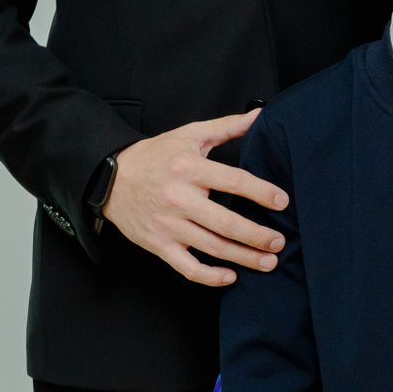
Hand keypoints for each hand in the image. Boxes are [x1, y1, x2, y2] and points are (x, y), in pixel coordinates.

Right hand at [101, 112, 287, 286]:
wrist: (110, 178)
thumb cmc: (156, 156)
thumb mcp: (190, 135)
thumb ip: (227, 126)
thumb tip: (259, 115)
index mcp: (189, 168)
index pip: (233, 181)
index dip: (261, 192)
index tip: (282, 202)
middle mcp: (178, 198)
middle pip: (225, 221)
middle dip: (256, 235)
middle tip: (279, 242)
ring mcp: (167, 225)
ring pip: (211, 247)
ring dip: (243, 257)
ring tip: (268, 262)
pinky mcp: (157, 245)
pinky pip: (186, 267)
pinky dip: (209, 276)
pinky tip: (231, 276)